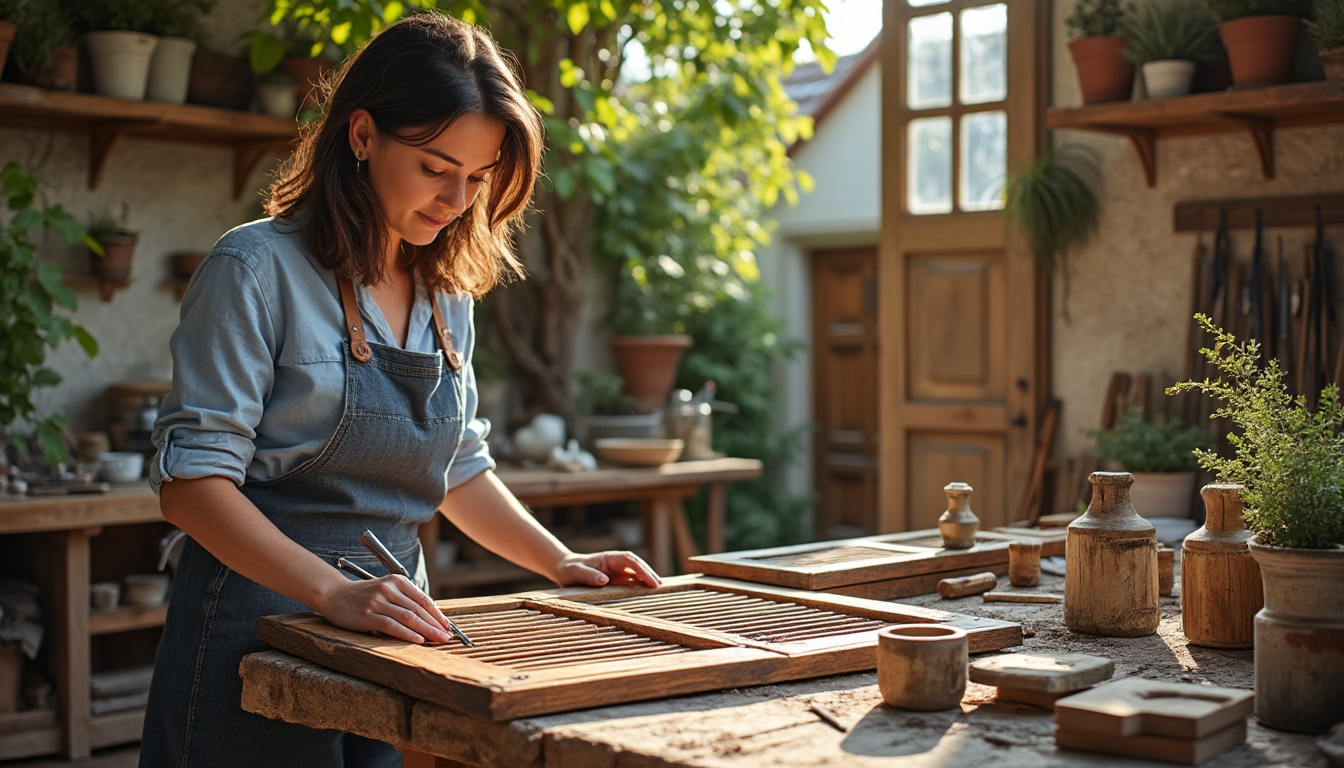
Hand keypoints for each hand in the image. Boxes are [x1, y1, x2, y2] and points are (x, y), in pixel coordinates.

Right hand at [316, 573, 455, 644]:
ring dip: (426, 630)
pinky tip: (418, 640)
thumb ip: (403, 600)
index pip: (423, 599)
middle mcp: (389, 589)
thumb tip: (427, 618)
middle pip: (418, 609)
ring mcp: (378, 601)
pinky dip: (407, 634)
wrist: (334, 595)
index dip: (437, 615)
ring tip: (438, 640)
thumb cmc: (362, 596)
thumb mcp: (385, 591)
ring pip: (408, 617)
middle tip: (447, 637)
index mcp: (397, 581)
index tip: (447, 627)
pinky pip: (392, 626)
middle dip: (435, 625)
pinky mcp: (367, 615)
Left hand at [555, 551, 661, 587]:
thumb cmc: (569, 569)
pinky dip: (639, 587)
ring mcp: (616, 572)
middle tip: (659, 585)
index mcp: (609, 558)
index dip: (642, 569)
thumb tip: (604, 580)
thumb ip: (589, 575)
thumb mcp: (576, 572)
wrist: (564, 570)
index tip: (650, 580)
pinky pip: (630, 583)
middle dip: (649, 574)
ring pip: (636, 574)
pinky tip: (647, 593)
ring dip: (647, 580)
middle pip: (637, 565)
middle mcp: (616, 564)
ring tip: (658, 590)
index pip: (630, 560)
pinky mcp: (615, 581)